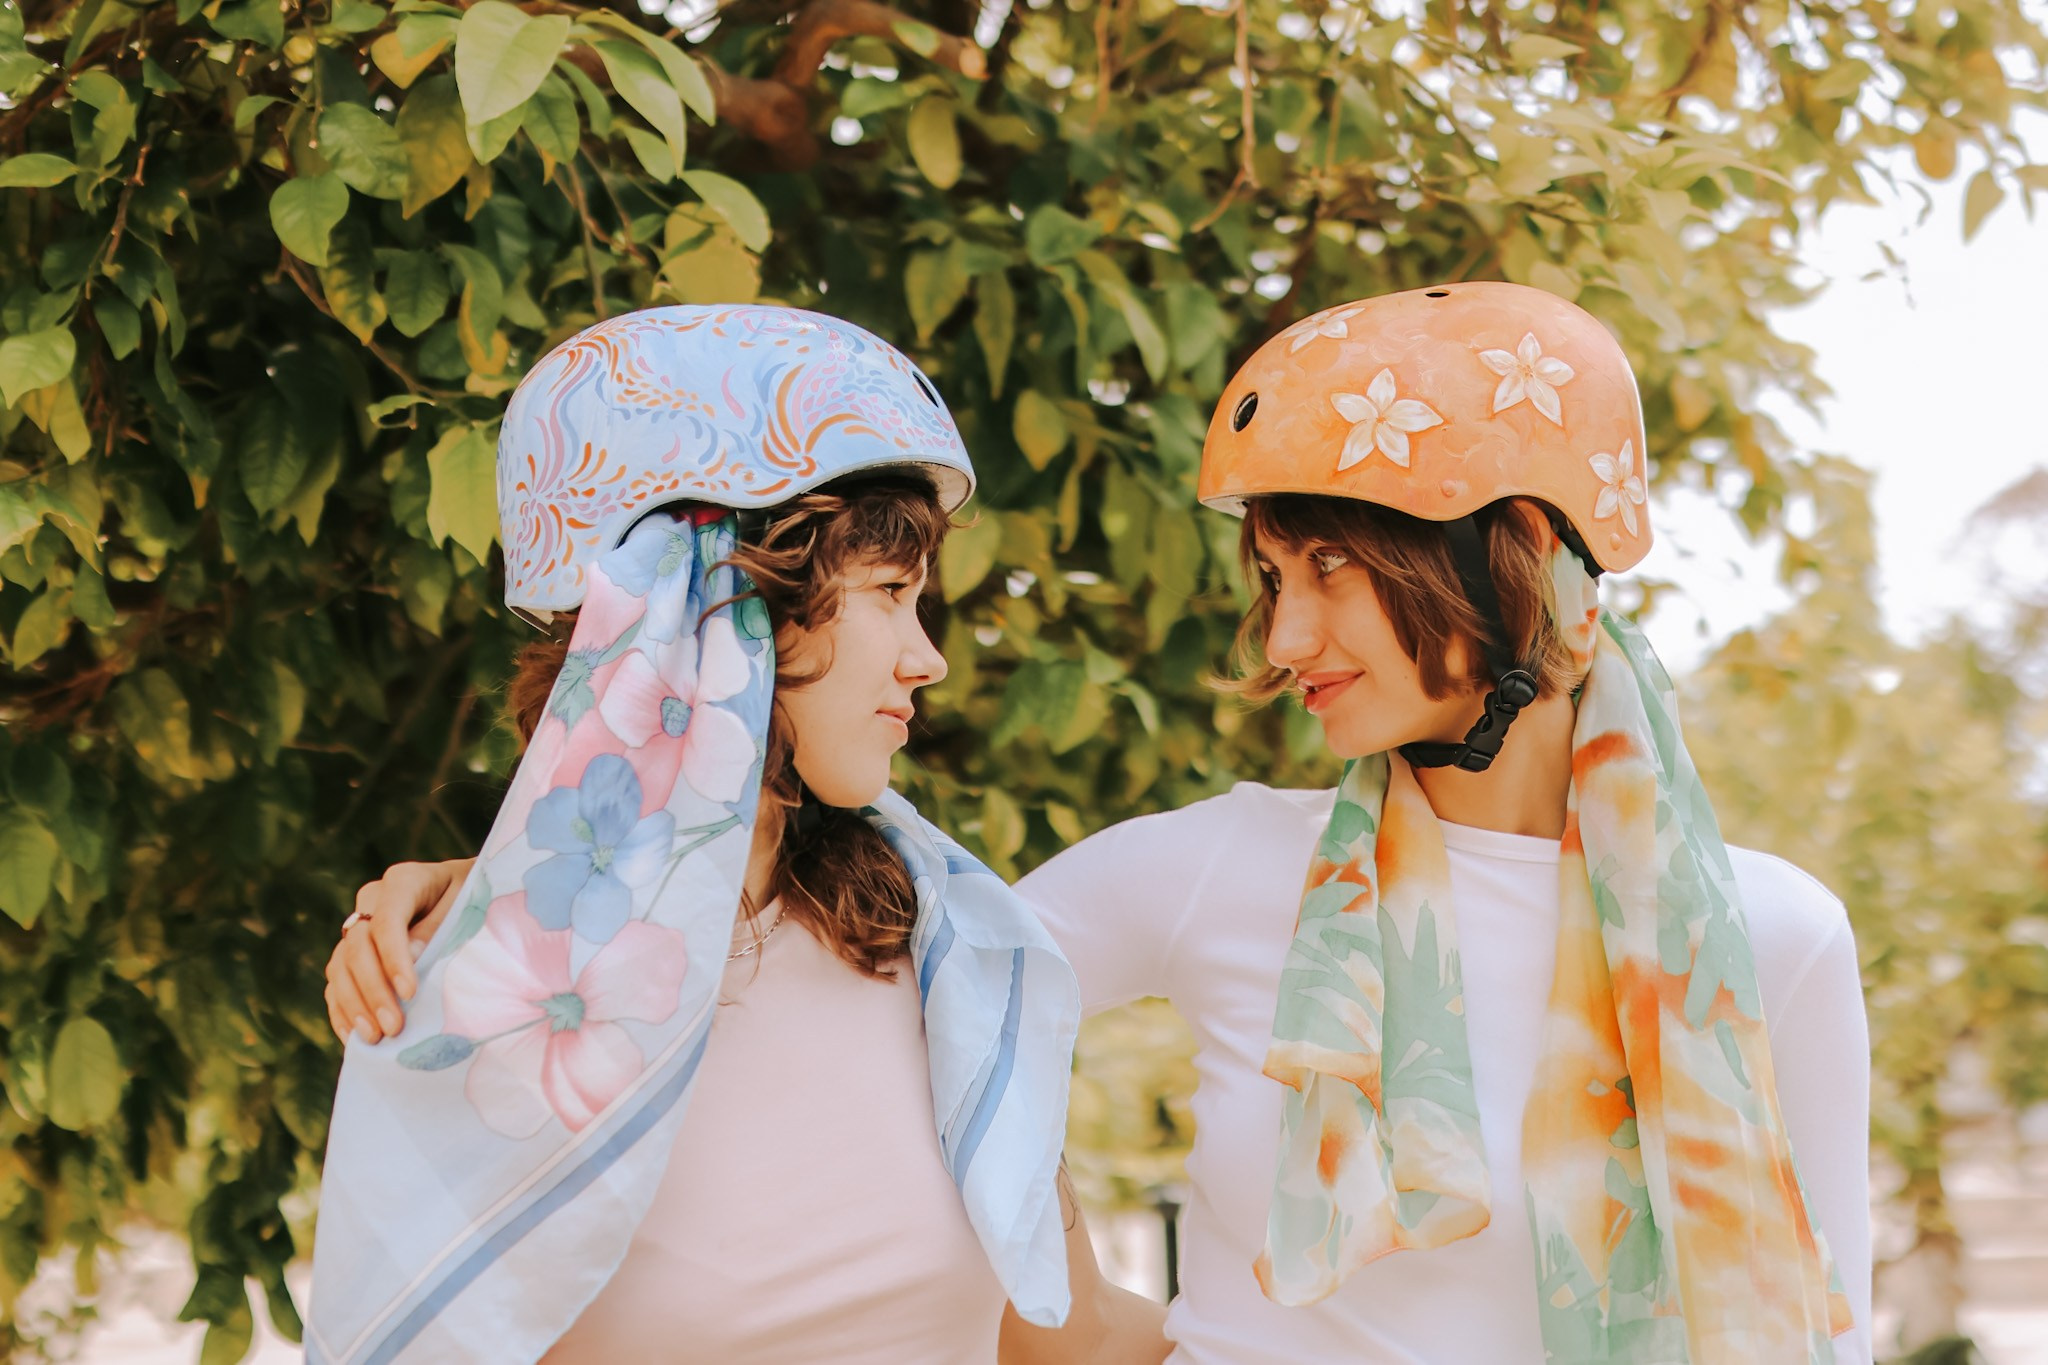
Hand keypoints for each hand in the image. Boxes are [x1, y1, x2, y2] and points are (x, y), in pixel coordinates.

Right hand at [323, 858, 474, 1045]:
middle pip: (358, 947)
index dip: (393, 960)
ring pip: (339, 966)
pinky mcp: (352, 951)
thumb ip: (439, 927)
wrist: (470, 893)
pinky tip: (353, 1037)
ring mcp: (358, 926)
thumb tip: (411, 958)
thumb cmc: (477, 898)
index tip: (409, 993)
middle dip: (374, 991)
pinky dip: (341, 1009)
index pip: (387, 922)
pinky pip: (335, 982)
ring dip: (354, 1005)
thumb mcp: (470, 904)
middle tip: (393, 1027)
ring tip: (374, 1038)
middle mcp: (372, 901)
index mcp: (404, 881)